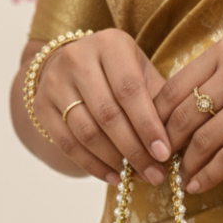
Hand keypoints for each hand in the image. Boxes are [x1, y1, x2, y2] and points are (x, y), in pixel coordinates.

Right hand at [32, 29, 170, 184]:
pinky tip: (114, 177)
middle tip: (154, 174)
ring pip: (86, 132)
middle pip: (107, 114)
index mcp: (110, 44)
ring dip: (114, 161)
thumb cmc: (118, 73)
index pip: (130, 90)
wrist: (69, 66)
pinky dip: (93, 166)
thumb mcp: (141, 73)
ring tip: (136, 178)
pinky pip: (68, 144)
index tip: (164, 154)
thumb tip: (181, 142)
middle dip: (134, 150)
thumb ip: (159, 101)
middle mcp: (78, 57)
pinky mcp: (41, 105)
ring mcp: (55, 81)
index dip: (147, 125)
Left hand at [154, 37, 222, 193]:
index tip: (150, 141)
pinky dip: (208, 176)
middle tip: (161, 166)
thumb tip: (176, 113)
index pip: (173, 88)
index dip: (155, 120)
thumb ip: (216, 78)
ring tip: (181, 179)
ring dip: (187, 166)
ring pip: (203, 141)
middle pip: (183, 117)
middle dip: (167, 147)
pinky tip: (198, 186)